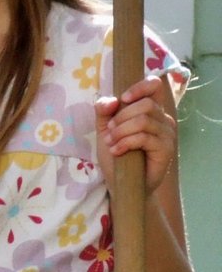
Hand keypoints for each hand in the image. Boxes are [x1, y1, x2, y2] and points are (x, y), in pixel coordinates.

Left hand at [95, 76, 177, 196]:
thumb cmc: (117, 156)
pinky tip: (117, 151)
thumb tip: (111, 100)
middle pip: (145, 104)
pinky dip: (125, 142)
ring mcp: (167, 134)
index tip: (123, 99)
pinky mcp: (166, 149)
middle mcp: (163, 120)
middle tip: (110, 133)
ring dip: (121, 131)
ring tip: (111, 143)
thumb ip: (104, 112)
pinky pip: (145, 137)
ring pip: (143, 121)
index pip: (154, 86)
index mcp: (151, 111)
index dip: (140, 87)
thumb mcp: (105, 131)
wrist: (123, 185)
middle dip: (122, 117)